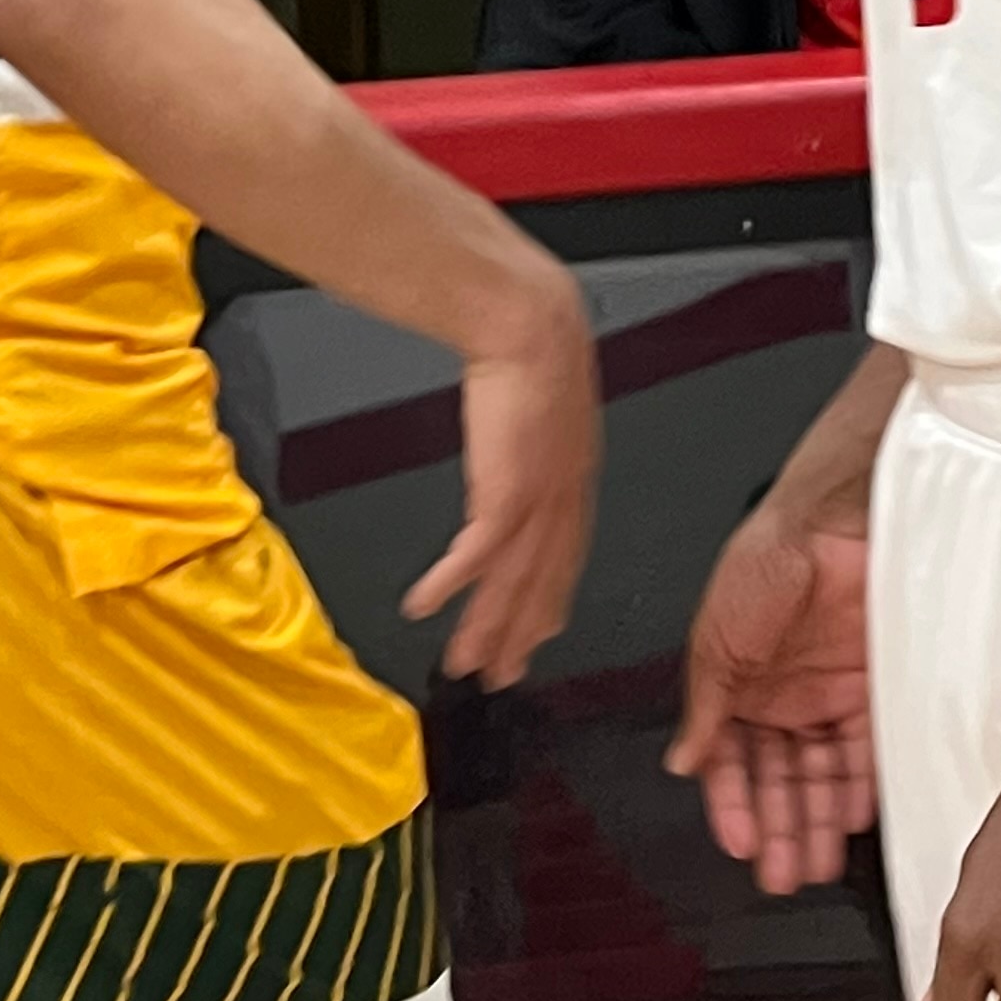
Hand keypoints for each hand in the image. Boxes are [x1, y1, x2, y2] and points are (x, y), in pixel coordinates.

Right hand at [399, 292, 599, 687]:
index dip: (550, 601)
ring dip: (486, 627)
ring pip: (512, 581)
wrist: (533, 328)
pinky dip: (450, 584)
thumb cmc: (533, 357)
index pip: (564, 558)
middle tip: (504, 672)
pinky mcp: (507, 490)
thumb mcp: (538, 413)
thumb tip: (510, 453)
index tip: (540, 632)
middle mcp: (564, 498)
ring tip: (464, 662)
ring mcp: (539, 499)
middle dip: (521, 633)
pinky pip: (477, 553)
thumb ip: (527, 447)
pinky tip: (425, 605)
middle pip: (542, 582)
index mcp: (574, 480)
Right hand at [666, 499, 875, 894]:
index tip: (744, 843)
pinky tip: (854, 819)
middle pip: (779, 778)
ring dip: (818, 820)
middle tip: (784, 875)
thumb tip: (682, 760)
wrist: (833, 521)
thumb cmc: (766, 560)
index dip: (736, 805)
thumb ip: (706, 705)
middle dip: (780, 829)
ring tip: (817, 864)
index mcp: (735, 688)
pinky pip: (864, 749)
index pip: (731, 764)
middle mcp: (782, 698)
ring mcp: (827, 694)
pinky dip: (860, 786)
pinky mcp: (870, 687)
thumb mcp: (717, 638)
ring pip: (820, 774)